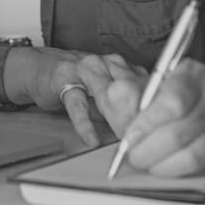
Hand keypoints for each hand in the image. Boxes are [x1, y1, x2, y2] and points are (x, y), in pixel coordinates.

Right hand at [6, 48, 146, 146]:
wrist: (39, 67)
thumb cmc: (76, 81)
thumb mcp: (108, 90)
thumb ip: (130, 103)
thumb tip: (154, 131)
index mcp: (122, 66)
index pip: (148, 86)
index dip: (157, 110)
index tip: (165, 131)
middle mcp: (107, 64)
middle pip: (133, 89)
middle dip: (143, 116)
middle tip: (149, 141)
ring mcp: (85, 70)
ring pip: (108, 94)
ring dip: (119, 118)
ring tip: (126, 140)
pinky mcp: (64, 80)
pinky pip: (78, 104)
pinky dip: (85, 124)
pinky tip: (91, 139)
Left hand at [102, 59, 204, 176]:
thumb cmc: (181, 95)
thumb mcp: (155, 84)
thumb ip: (131, 93)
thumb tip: (114, 96)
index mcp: (194, 74)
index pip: (172, 103)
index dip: (146, 125)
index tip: (129, 138)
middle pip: (179, 134)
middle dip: (147, 151)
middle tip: (133, 156)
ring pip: (192, 157)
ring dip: (161, 166)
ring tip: (148, 163)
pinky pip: (203, 170)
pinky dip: (179, 173)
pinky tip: (167, 166)